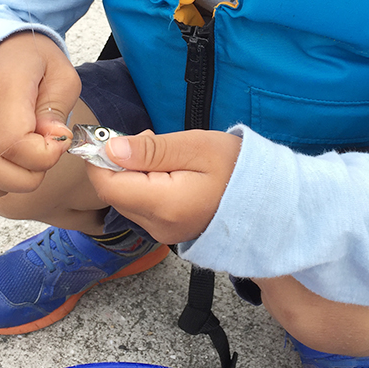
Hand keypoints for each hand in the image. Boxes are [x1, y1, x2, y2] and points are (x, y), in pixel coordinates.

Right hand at [0, 32, 79, 198]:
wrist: (5, 48)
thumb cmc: (37, 62)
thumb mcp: (62, 76)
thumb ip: (57, 109)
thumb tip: (54, 140)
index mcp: (4, 88)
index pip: (13, 143)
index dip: (44, 155)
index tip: (59, 142)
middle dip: (28, 176)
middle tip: (45, 155)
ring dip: (5, 184)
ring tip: (26, 165)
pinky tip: (4, 169)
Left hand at [85, 129, 241, 242]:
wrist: (268, 199)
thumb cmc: (237, 167)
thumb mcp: (195, 147)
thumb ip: (150, 149)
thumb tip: (111, 149)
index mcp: (164, 205)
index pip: (107, 184)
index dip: (99, 158)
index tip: (108, 135)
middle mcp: (158, 226)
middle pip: (114, 192)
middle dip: (118, 163)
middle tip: (147, 138)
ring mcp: (163, 232)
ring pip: (126, 198)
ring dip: (133, 173)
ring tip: (165, 154)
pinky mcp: (168, 231)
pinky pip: (142, 206)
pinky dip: (145, 184)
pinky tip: (168, 170)